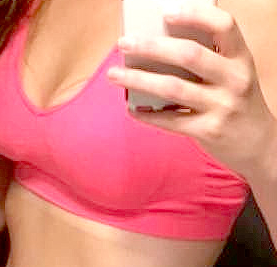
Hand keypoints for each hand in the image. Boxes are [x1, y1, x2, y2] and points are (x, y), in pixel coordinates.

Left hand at [107, 1, 276, 180]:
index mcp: (240, 59)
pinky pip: (170, 120)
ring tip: (114, 75)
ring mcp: (221, 107)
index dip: (195, 15)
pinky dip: (147, 114)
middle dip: (151, 47)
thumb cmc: (238, 104)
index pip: (224, 26)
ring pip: (172, 88)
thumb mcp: (235, 75)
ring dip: (138, 79)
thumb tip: (163, 42)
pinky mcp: (207, 131)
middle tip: (124, 44)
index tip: (165, 13)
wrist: (259, 145)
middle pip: (188, 55)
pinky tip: (131, 109)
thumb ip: (211, 59)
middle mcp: (234, 80)